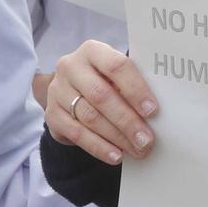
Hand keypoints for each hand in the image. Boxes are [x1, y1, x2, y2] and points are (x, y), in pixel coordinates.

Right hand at [46, 41, 157, 164]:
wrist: (72, 91)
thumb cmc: (106, 81)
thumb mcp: (117, 76)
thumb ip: (133, 86)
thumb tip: (156, 113)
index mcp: (92, 51)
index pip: (116, 66)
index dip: (135, 89)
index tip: (153, 111)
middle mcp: (71, 66)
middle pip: (101, 95)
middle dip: (127, 120)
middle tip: (147, 140)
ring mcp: (58, 90)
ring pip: (90, 117)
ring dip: (117, 137)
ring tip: (138, 150)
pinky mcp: (51, 114)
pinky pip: (77, 134)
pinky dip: (99, 147)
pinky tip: (116, 155)